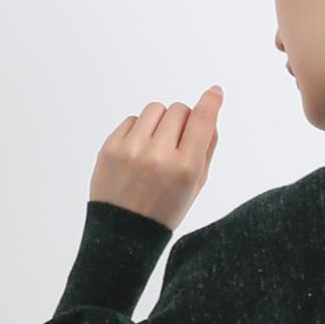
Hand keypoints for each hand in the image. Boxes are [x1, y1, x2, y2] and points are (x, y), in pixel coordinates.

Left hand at [88, 87, 223, 233]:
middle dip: (182, 121)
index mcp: (185, 169)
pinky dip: (139, 131)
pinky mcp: (110, 146)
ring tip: (156, 146)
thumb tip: (210, 115)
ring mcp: (131, 149)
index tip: (214, 92)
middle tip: (177, 143)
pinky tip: (138, 152)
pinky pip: (132, 120)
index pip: (202, 121)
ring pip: (155, 109)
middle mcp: (158, 156)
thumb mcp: (195, 186)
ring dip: (160, 122)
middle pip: (179, 110)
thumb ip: (206, 150)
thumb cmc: (164, 210)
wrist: (124, 231)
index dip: (211, 102)